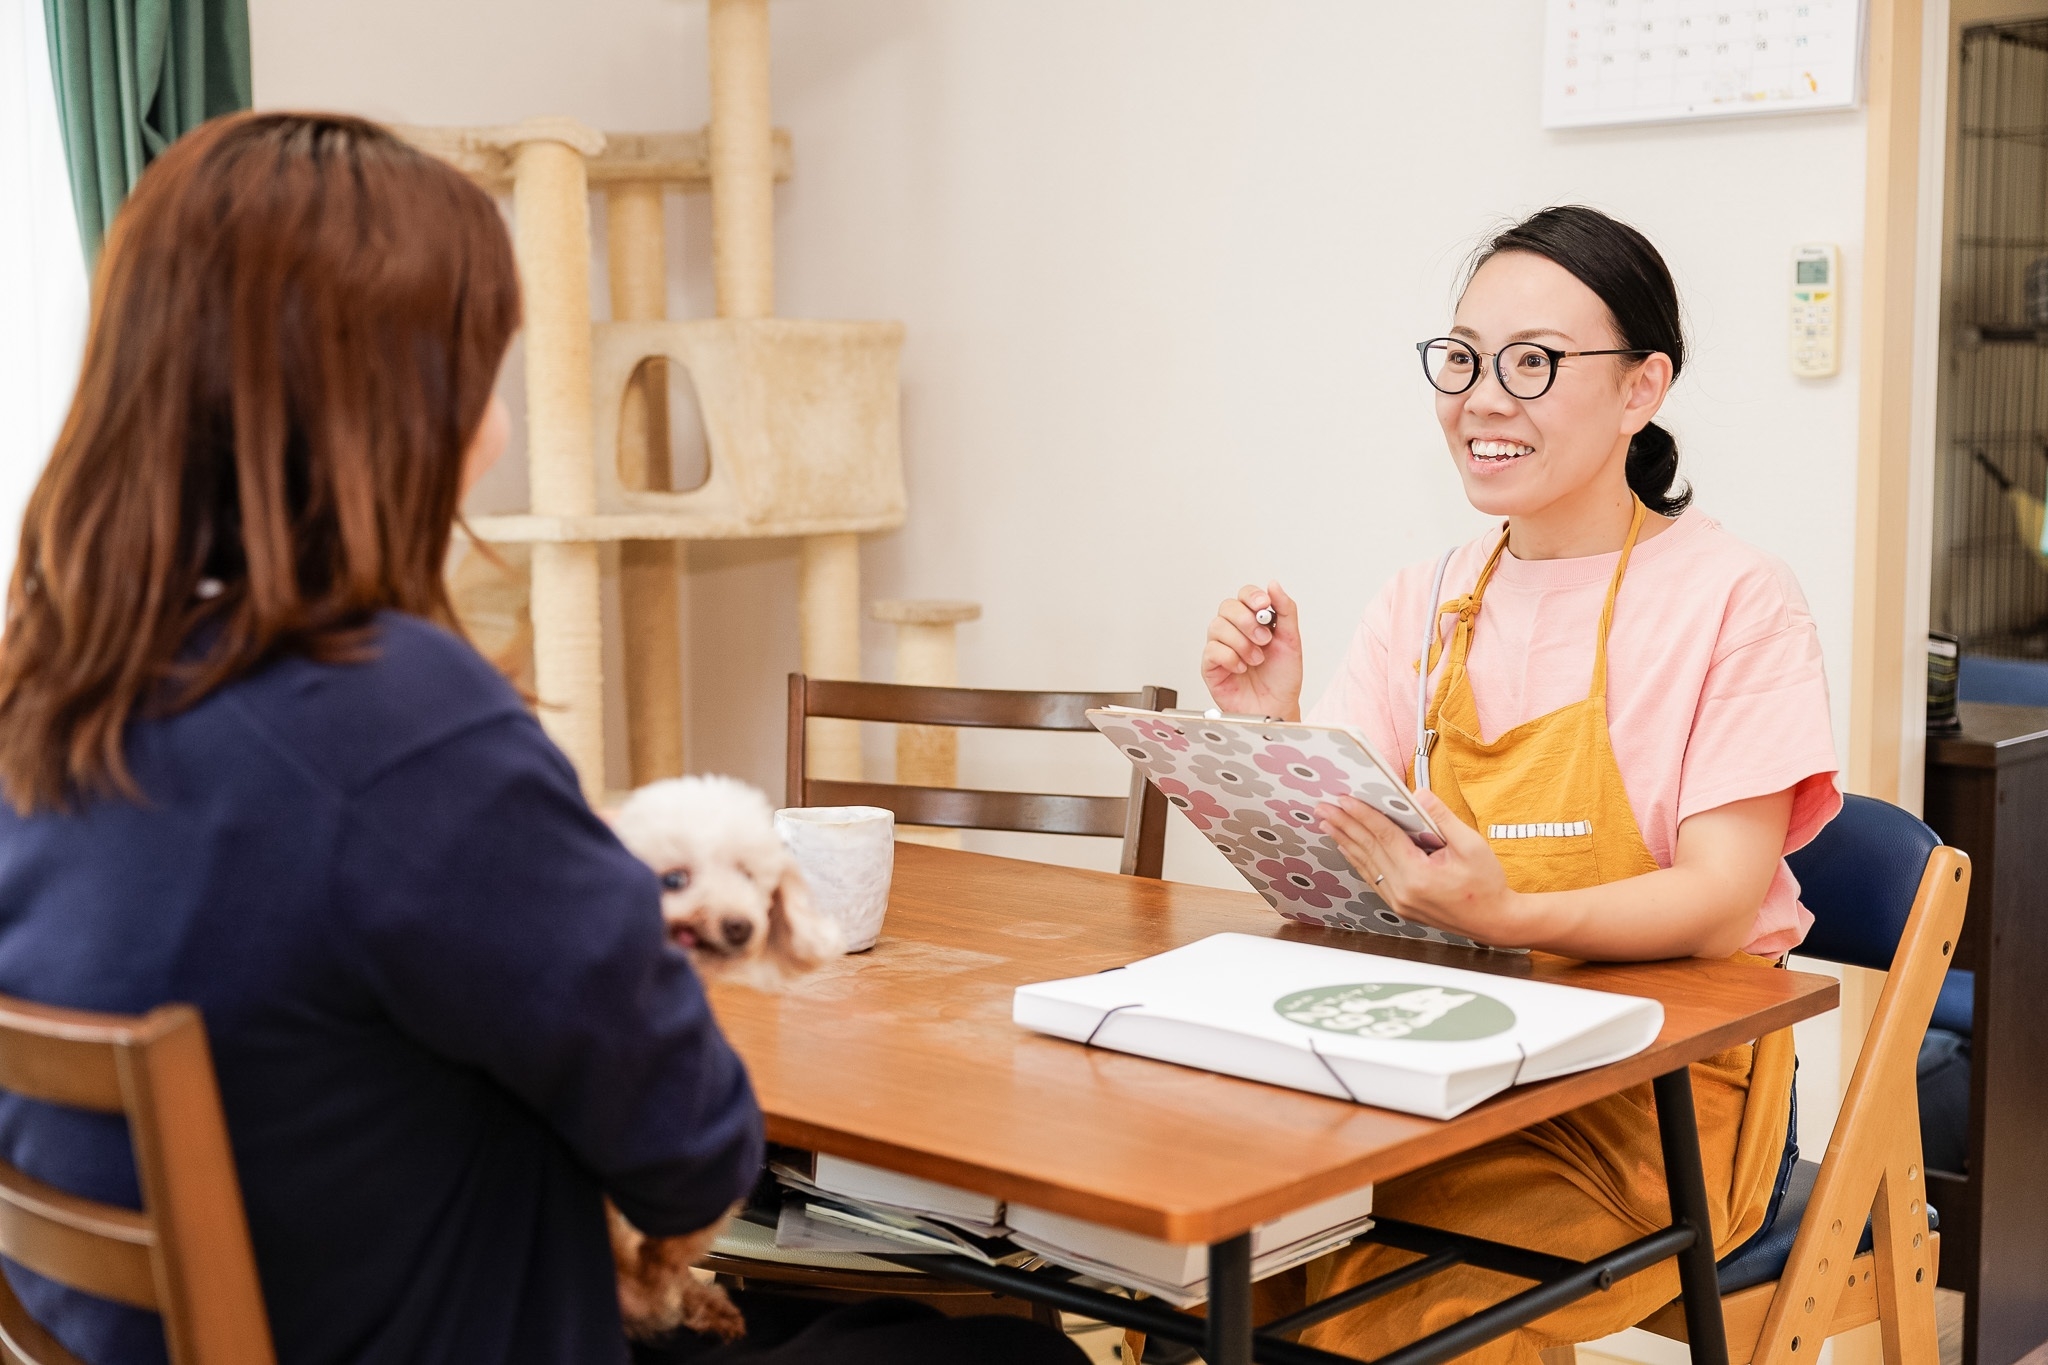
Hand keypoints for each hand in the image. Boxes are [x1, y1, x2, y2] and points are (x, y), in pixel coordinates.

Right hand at [1201, 581, 1303, 719]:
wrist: (1277, 707)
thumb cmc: (1282, 679)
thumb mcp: (1292, 640)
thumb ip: (1285, 610)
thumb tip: (1274, 585)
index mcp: (1254, 621)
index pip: (1244, 595)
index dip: (1252, 596)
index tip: (1264, 605)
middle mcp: (1235, 631)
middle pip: (1227, 606)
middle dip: (1247, 621)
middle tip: (1264, 640)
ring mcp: (1221, 647)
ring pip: (1217, 626)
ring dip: (1241, 643)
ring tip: (1256, 660)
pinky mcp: (1211, 665)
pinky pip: (1212, 650)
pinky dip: (1230, 658)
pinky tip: (1242, 668)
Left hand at [1315, 789, 1535, 946]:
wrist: (1494, 921)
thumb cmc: (1486, 883)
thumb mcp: (1472, 845)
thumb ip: (1443, 819)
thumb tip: (1420, 794)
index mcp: (1419, 875)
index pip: (1384, 837)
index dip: (1362, 815)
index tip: (1344, 799)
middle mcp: (1403, 890)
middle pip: (1368, 849)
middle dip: (1344, 825)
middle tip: (1324, 806)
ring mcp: (1399, 901)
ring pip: (1366, 864)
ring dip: (1345, 841)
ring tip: (1327, 822)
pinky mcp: (1400, 905)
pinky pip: (1373, 877)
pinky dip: (1358, 859)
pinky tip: (1348, 847)